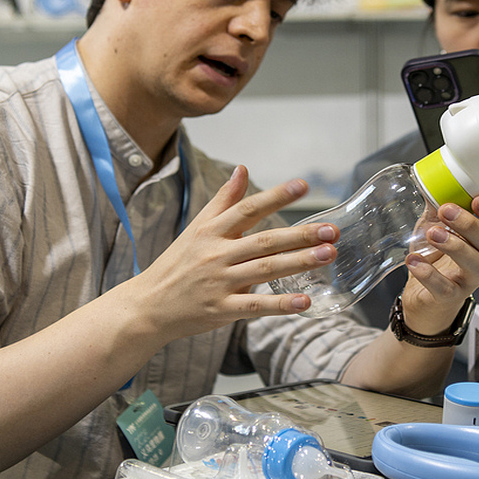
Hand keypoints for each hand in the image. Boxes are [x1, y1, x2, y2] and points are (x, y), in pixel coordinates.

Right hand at [127, 165, 338, 341]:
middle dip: (300, 234)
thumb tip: (243, 169)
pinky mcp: (221, 309)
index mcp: (211, 231)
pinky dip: (279, 304)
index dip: (276, 196)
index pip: (248, 209)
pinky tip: (305, 301)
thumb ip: (223, 200)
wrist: (147, 305)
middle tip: (331, 230)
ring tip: (327, 255)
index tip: (303, 185)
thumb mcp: (197, 228)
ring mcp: (219, 283)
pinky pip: (254, 306)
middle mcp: (216, 254)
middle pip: (264, 241)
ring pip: (264, 270)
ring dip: (298, 263)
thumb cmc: (177, 263)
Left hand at [399, 195, 478, 333]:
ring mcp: (468, 280)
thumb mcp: (433, 225)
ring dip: (455, 246)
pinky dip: (429, 275)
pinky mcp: (450, 296)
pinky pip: (445, 288)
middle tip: (447, 210)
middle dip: (471, 225)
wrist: (422, 296)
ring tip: (432, 233)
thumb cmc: (434, 257)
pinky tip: (414, 261)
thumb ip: (436, 206)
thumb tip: (432, 181)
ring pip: (476, 265)